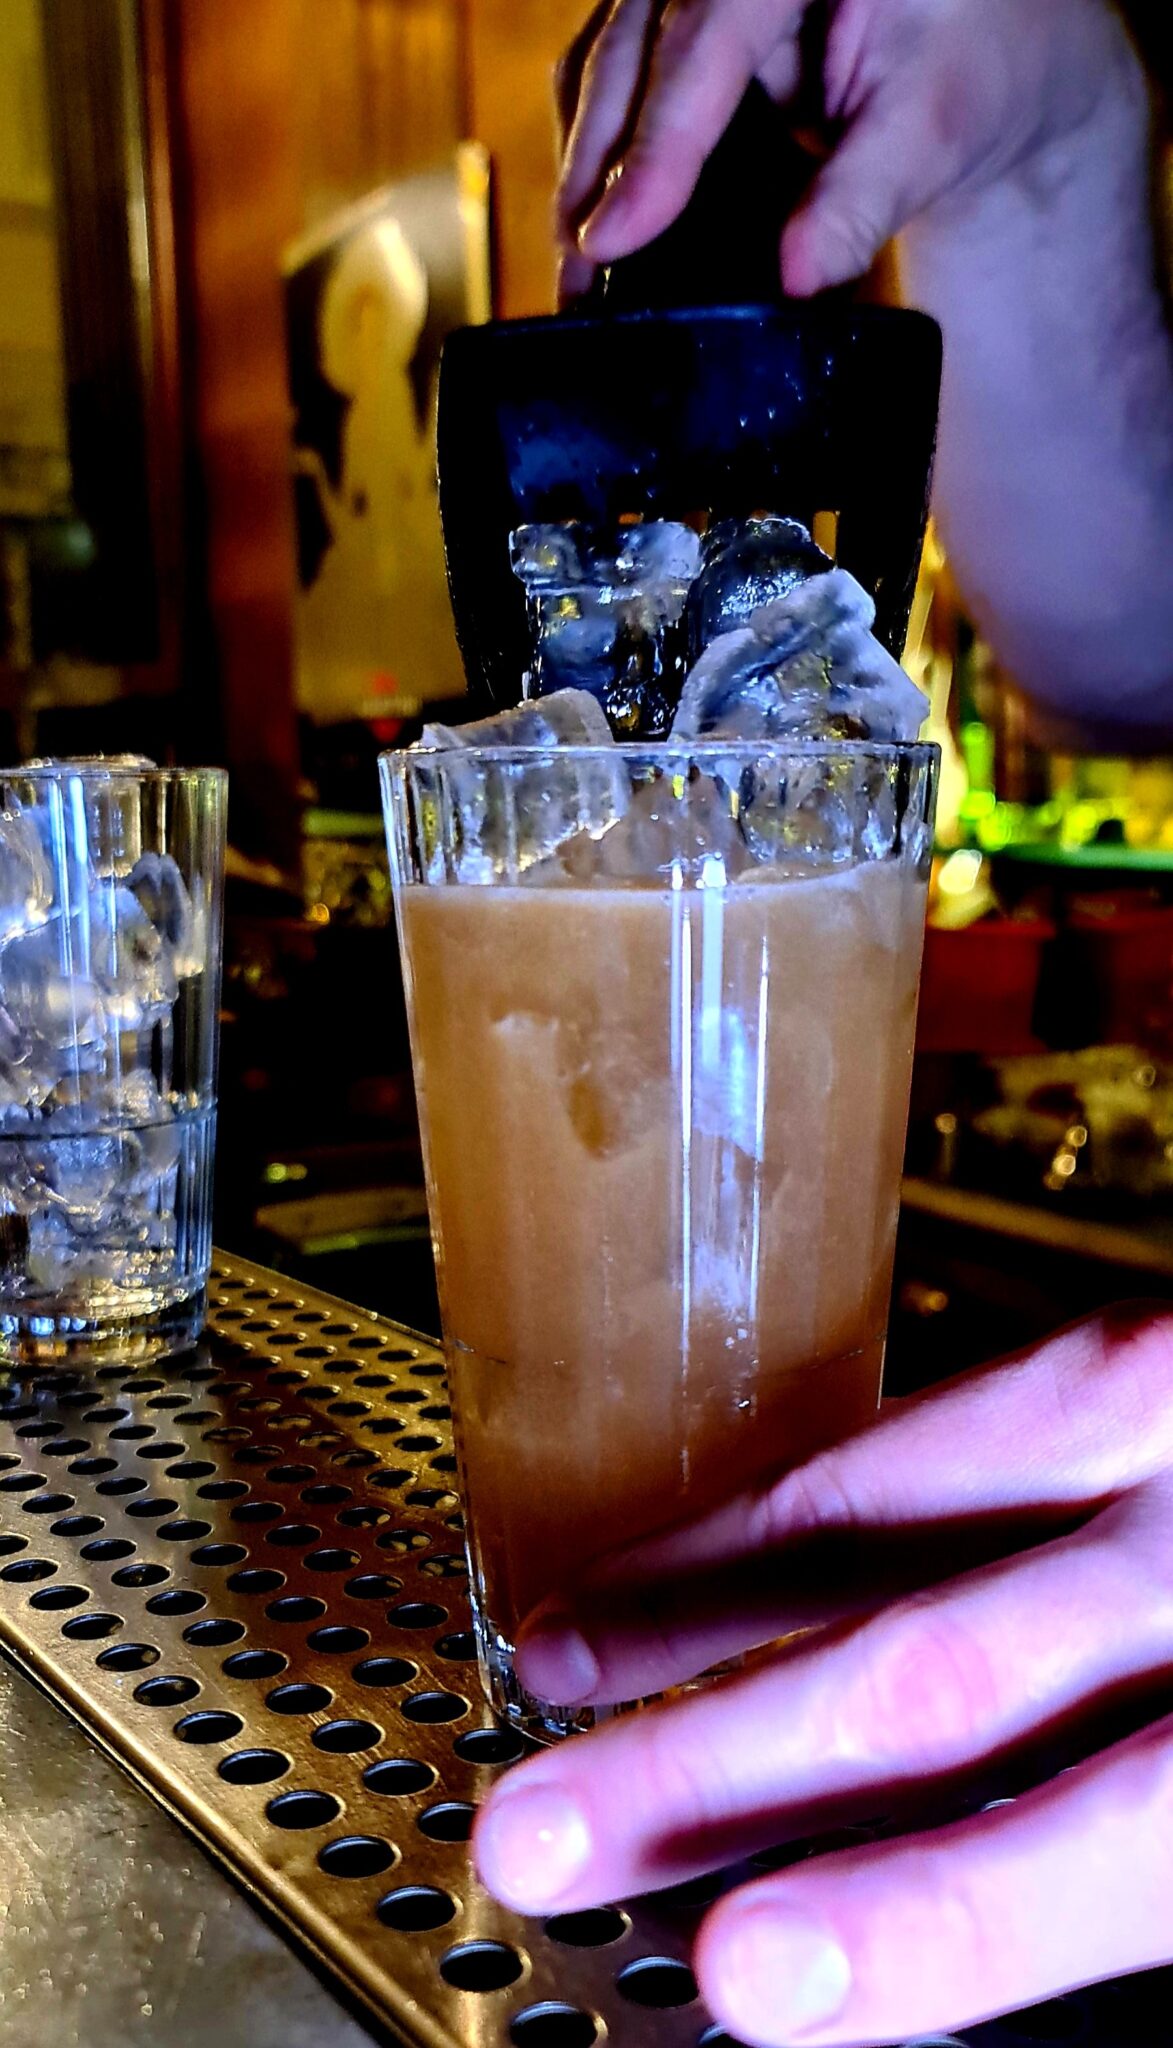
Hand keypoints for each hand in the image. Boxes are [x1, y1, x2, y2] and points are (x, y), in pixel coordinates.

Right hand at [473, 1307, 1172, 2043]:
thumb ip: (1156, 1848)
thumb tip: (934, 1914)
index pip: (1099, 1835)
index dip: (921, 1915)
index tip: (751, 1977)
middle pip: (941, 1675)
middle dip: (715, 1768)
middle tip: (541, 1838)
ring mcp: (1169, 1418)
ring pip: (897, 1524)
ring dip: (695, 1609)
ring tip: (548, 1671)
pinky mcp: (1130, 1343)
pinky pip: (927, 1431)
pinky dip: (783, 1504)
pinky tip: (690, 1551)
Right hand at [555, 0, 1139, 300]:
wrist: (987, 42)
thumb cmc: (975, 65)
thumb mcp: (934, 129)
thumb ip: (862, 201)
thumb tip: (796, 282)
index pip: (705, 44)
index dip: (656, 150)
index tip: (615, 237)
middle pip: (633, 50)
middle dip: (598, 169)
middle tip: (578, 275)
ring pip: (607, 61)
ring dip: (586, 166)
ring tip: (578, 265)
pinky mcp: (680, 19)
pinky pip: (618, 75)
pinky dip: (604, 150)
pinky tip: (599, 222)